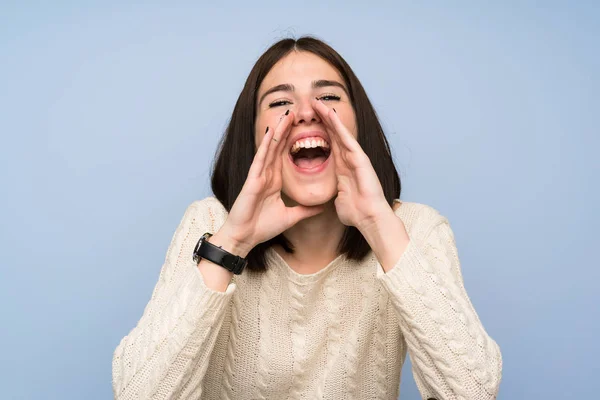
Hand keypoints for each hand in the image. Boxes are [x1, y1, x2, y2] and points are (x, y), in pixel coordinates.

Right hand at [218, 110, 324, 254]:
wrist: (245, 238)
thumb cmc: (262, 227)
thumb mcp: (291, 217)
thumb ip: (306, 209)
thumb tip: (322, 206)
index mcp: (275, 181)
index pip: (286, 156)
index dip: (294, 141)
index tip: (304, 128)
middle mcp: (266, 175)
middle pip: (278, 147)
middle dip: (287, 129)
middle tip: (297, 112)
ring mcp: (258, 175)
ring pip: (270, 148)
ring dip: (278, 131)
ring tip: (287, 114)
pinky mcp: (252, 180)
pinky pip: (260, 159)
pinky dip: (266, 145)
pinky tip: (271, 131)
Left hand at [312, 99, 392, 230]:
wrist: (369, 219)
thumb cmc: (356, 213)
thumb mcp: (339, 201)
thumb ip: (336, 196)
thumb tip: (335, 199)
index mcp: (342, 169)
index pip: (330, 145)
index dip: (320, 132)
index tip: (309, 122)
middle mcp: (349, 160)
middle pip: (334, 134)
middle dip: (324, 119)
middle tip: (312, 104)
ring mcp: (356, 158)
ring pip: (340, 132)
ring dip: (329, 117)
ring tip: (318, 103)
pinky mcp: (361, 159)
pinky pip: (347, 139)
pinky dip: (338, 126)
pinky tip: (330, 114)